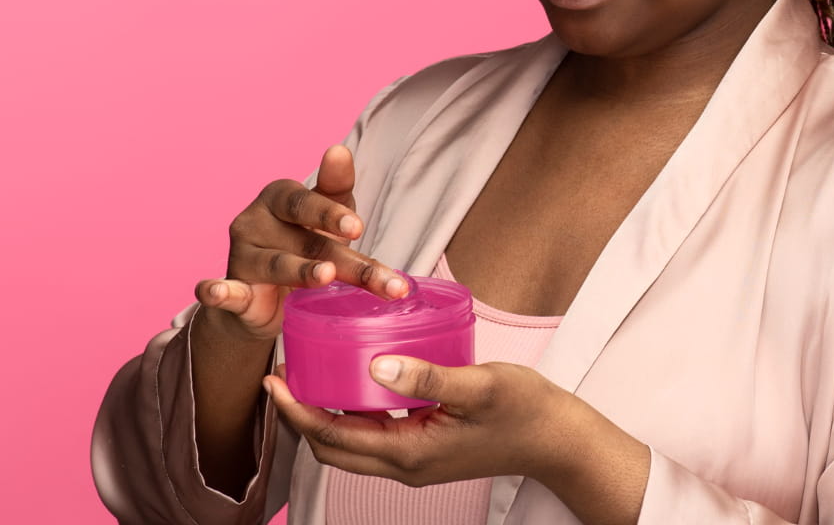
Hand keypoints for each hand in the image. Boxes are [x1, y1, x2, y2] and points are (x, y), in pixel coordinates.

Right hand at [193, 145, 407, 340]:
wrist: (266, 296)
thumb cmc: (304, 244)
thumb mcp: (326, 216)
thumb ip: (336, 186)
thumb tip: (339, 151)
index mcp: (279, 198)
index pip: (306, 202)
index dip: (331, 214)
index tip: (358, 227)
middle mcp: (256, 222)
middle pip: (305, 239)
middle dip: (342, 257)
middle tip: (367, 270)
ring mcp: (242, 257)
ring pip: (278, 265)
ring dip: (302, 271)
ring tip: (326, 275)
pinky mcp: (233, 294)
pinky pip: (226, 292)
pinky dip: (218, 292)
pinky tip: (213, 292)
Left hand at [264, 357, 573, 484]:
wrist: (558, 440)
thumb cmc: (525, 410)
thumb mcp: (478, 386)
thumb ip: (427, 378)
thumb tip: (376, 367)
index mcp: (409, 453)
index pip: (332, 437)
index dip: (297, 410)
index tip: (275, 378)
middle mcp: (405, 465)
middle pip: (331, 448)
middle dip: (300, 415)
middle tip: (285, 373)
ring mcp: (415, 462)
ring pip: (351, 445)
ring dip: (324, 415)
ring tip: (312, 373)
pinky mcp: (426, 452)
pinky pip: (374, 437)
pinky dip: (353, 415)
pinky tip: (358, 381)